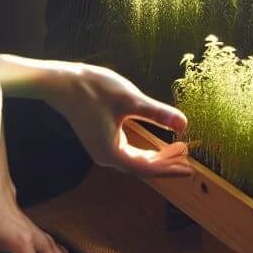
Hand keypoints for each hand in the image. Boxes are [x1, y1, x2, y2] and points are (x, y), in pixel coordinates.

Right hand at [49, 64, 191, 178]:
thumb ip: (157, 113)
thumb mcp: (130, 100)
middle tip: (188, 156)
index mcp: (112, 153)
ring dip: (156, 156)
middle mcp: (106, 156)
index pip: (147, 168)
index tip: (189, 169)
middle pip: (142, 167)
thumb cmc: (94, 90)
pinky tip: (155, 144)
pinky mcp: (101, 139)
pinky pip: (128, 152)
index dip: (169, 169)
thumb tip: (184, 125)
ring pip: (135, 159)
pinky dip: (144, 150)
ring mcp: (102, 148)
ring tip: (178, 150)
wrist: (63, 83)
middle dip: (166, 162)